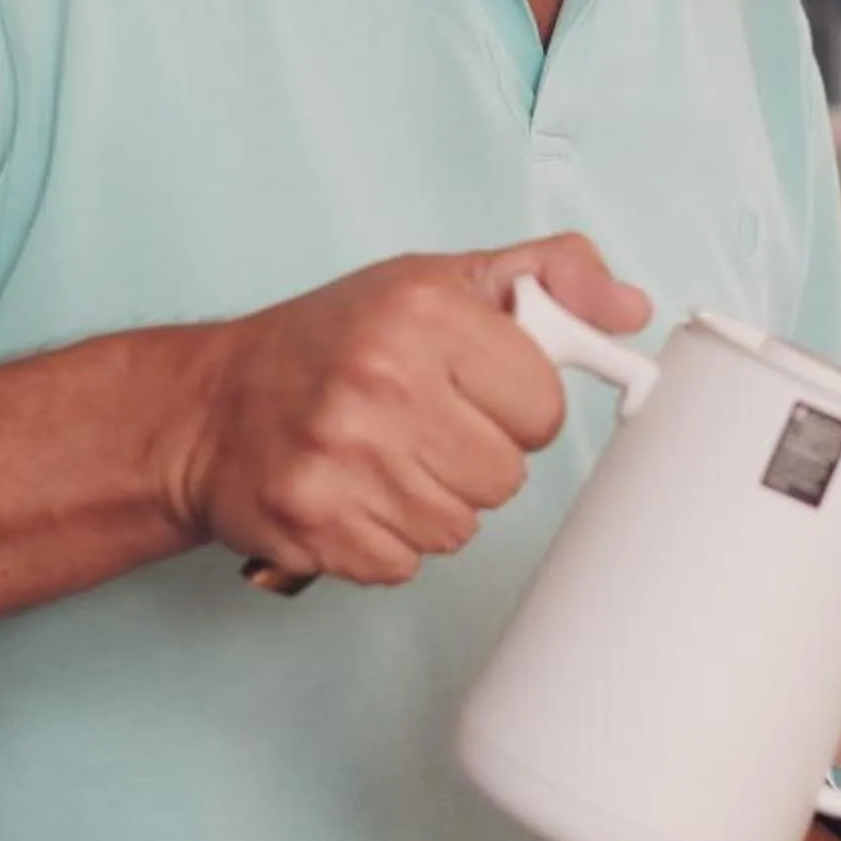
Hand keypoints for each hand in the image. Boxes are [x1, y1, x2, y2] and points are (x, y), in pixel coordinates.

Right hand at [168, 233, 648, 585]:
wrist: (208, 408)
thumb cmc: (333, 341)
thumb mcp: (438, 280)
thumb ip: (549, 277)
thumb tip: (632, 310)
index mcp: (423, 313)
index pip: (544, 406)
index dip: (516, 404)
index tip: (472, 389)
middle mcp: (381, 383)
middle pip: (506, 477)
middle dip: (474, 456)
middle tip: (419, 425)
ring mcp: (343, 460)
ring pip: (461, 527)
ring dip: (430, 501)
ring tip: (381, 457)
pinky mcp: (315, 525)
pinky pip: (406, 563)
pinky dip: (385, 539)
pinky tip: (352, 494)